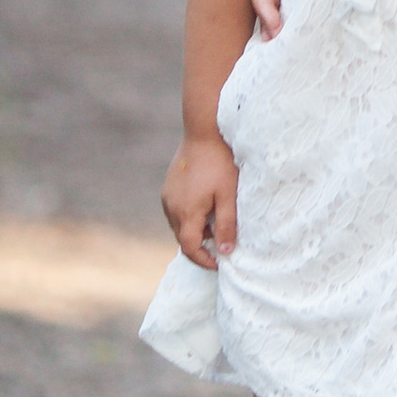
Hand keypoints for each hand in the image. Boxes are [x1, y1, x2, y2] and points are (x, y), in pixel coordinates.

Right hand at [161, 133, 238, 267]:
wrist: (204, 132)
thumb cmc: (220, 163)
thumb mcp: (229, 196)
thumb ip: (226, 225)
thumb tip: (224, 252)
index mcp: (187, 212)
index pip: (190, 248)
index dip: (203, 260)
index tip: (218, 264)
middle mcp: (172, 207)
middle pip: (183, 239)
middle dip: (199, 247)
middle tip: (219, 246)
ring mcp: (167, 196)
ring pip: (178, 225)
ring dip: (194, 232)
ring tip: (214, 224)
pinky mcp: (168, 187)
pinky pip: (175, 211)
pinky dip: (188, 218)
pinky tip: (204, 207)